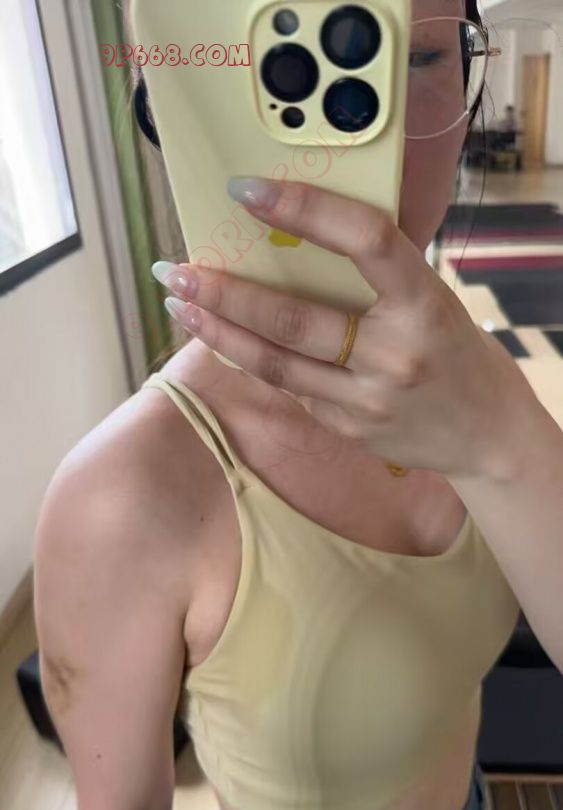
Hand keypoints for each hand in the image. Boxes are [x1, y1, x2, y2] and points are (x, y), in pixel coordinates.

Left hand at [156, 176, 538, 478]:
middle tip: (177, 270)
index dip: (305, 209)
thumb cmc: (455, 352)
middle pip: (294, 319)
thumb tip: (290, 237)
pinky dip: (253, 359)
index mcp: (423, 302)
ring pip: (275, 363)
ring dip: (219, 331)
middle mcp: (394, 353)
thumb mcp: (431, 300)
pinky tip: (225, 338)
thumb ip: (375, 277)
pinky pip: (289, 387)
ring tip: (180, 304)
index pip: (365, 241)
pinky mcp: (348, 427)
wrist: (486, 435)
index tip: (245, 190)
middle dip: (226, 292)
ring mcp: (368, 399)